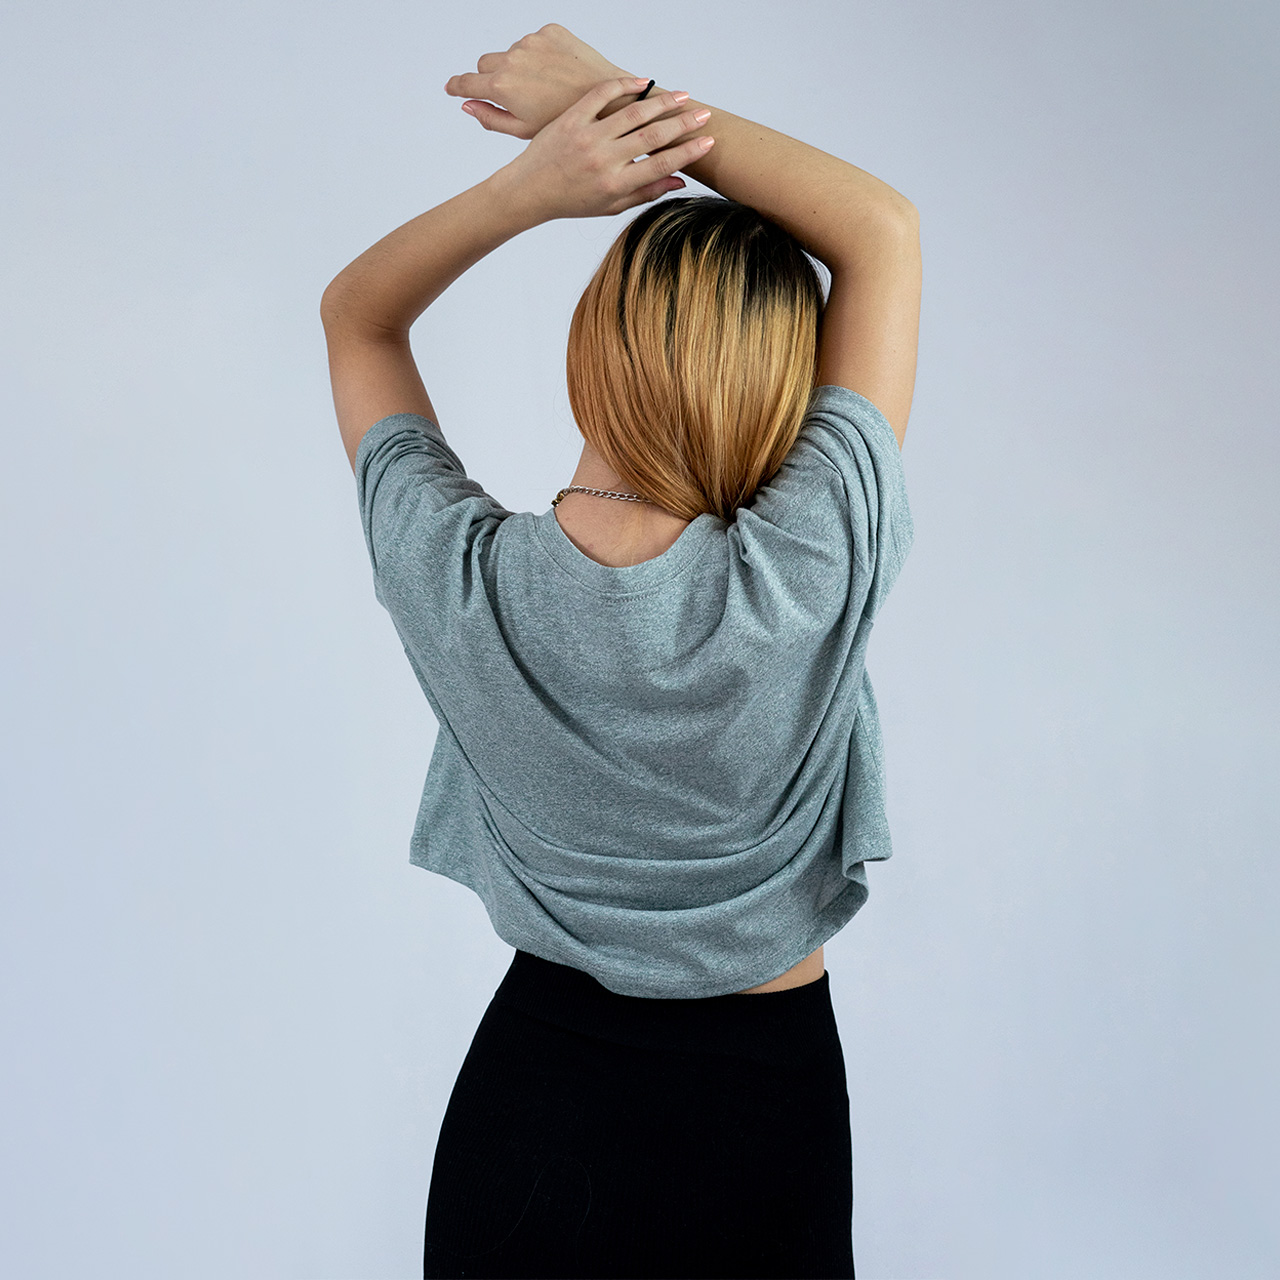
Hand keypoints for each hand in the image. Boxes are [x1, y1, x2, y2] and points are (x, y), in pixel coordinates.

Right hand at [444, 23, 632, 137]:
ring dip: (520, 65)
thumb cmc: (565, 124)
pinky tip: (557, 71)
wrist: (608, 102)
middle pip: (486, 63)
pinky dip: (540, 53)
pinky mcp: (551, 30)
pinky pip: (534, 40)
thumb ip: (490, 117)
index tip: (450, 87)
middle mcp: (512, 59)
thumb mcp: (524, 130)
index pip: (467, 82)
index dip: (456, 85)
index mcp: (502, 87)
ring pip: (511, 51)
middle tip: (514, 95)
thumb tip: (466, 104)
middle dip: (492, 77)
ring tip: (545, 87)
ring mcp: (531, 42)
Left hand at [493, 76, 714, 221]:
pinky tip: (643, 82)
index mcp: (616, 185)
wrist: (529, 190)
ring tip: (682, 96)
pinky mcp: (571, 118)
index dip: (688, 152)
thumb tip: (681, 181)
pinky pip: (602, 95)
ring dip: (661, 102)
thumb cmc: (573, 201)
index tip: (708, 141)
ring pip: (632, 113)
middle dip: (683, 124)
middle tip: (704, 114)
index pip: (661, 165)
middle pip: (652, 137)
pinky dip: (624, 85)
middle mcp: (603, 160)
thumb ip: (646, 192)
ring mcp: (587, 136)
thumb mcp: (611, 206)